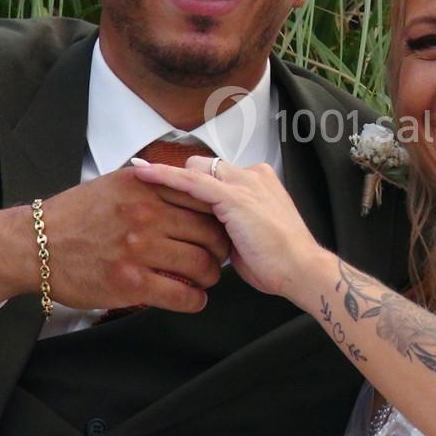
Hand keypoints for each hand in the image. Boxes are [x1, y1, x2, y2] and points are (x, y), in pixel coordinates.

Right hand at [0, 167, 230, 312]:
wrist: (33, 245)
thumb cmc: (74, 215)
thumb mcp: (115, 184)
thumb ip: (153, 184)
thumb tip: (190, 186)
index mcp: (146, 186)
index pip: (204, 199)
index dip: (220, 217)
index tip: (222, 227)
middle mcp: (146, 214)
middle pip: (210, 233)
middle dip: (220, 249)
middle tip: (218, 257)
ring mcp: (139, 249)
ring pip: (201, 265)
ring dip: (211, 276)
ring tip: (206, 279)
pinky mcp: (131, 283)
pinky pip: (182, 294)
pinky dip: (195, 300)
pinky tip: (193, 299)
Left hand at [130, 158, 322, 298]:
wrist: (300, 269)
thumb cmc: (276, 262)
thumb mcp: (246, 238)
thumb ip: (226, 227)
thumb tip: (201, 234)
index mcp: (259, 183)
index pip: (217, 174)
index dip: (192, 181)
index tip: (166, 185)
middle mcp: (252, 176)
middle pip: (205, 166)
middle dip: (180, 177)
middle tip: (150, 190)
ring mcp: (244, 184)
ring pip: (196, 168)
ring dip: (166, 173)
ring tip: (135, 173)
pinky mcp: (234, 196)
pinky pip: (192, 181)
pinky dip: (165, 176)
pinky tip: (144, 175)